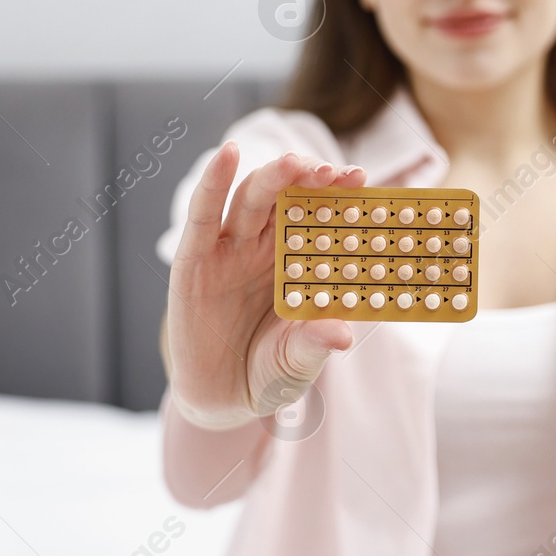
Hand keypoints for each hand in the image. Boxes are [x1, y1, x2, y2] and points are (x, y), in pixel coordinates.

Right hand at [164, 142, 366, 428]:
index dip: (339, 194)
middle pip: (287, 196)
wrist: (222, 400)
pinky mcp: (194, 261)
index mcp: (298, 261)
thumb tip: (342, 334)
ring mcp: (229, 250)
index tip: (362, 178)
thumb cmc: (270, 372)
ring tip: (294, 163)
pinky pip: (203, 216)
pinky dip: (213, 182)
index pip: (319, 215)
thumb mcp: (298, 361)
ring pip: (251, 198)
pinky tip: (226, 156)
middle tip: (334, 172)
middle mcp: (264, 247)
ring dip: (273, 176)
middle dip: (310, 177)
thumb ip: (315, 343)